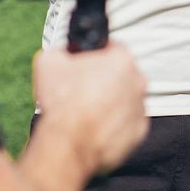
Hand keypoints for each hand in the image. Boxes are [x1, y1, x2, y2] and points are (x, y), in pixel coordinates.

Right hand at [33, 43, 148, 175]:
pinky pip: (126, 122)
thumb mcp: (49, 61)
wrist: (68, 142)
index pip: (111, 48)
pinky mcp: (138, 131)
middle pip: (121, 75)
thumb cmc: (62, 102)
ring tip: (85, 111)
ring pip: (125, 99)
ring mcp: (140, 107)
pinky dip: (113, 124)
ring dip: (109, 102)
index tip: (84, 64)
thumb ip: (63, 51)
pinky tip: (94, 126)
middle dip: (103, 80)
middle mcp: (138, 82)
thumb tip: (63, 54)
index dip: (94, 55)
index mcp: (122, 59)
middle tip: (81, 90)